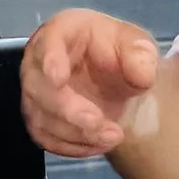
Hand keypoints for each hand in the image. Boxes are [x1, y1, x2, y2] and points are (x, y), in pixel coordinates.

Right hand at [21, 9, 161, 157]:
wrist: (116, 81)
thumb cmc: (119, 54)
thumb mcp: (139, 46)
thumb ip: (142, 55)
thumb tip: (142, 75)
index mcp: (62, 31)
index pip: (49, 41)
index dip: (50, 59)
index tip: (58, 79)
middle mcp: (39, 60)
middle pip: (38, 87)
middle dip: (69, 111)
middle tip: (99, 123)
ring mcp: (36, 92)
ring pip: (41, 117)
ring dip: (76, 133)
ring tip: (113, 136)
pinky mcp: (39, 118)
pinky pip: (46, 138)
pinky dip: (73, 146)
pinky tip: (99, 144)